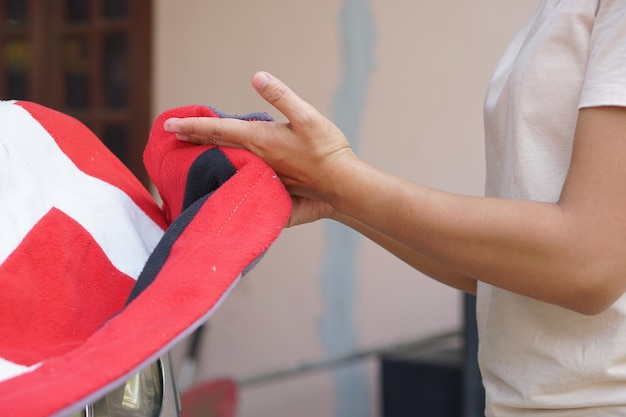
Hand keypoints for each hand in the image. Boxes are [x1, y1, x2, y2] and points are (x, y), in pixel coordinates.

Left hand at [163, 72, 357, 205]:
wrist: (341, 184)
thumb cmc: (327, 150)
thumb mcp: (307, 116)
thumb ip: (281, 96)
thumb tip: (257, 76)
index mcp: (260, 140)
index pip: (218, 130)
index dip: (193, 125)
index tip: (170, 125)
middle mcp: (255, 158)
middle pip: (217, 145)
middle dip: (194, 137)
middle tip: (174, 132)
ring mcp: (262, 172)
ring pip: (227, 159)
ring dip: (208, 150)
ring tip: (193, 145)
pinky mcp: (272, 181)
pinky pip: (241, 170)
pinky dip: (227, 163)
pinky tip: (226, 164)